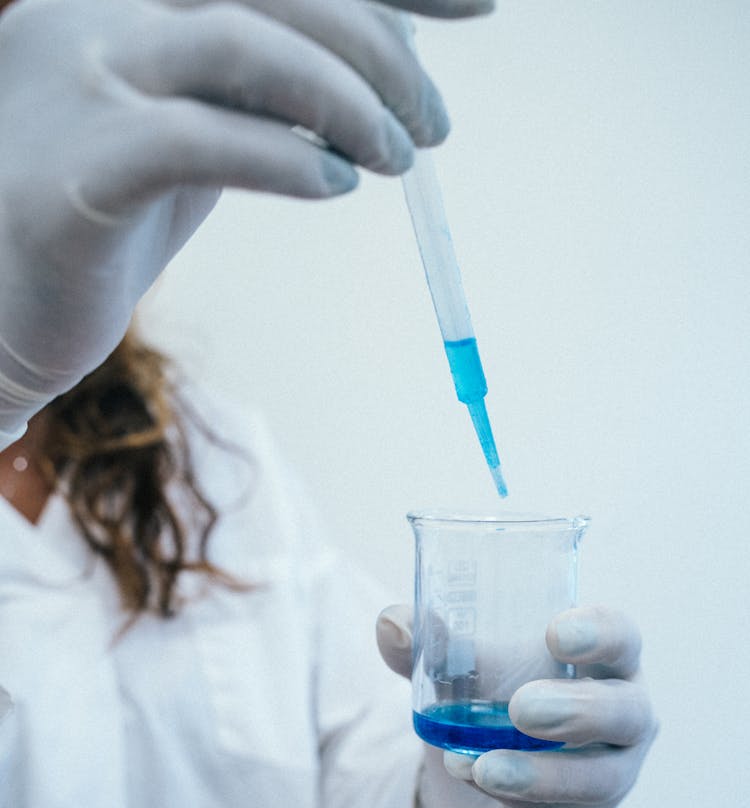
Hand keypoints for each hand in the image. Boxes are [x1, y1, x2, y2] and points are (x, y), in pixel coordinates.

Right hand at [0, 0, 491, 439]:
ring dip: (348, 101)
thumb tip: (377, 67)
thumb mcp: (191, 131)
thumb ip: (262, 88)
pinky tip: (337, 184)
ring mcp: (76, 75)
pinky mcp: (73, 169)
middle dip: (380, 49)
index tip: (478, 9)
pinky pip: (199, 139)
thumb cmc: (101, 217)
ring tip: (401, 160)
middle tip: (434, 129)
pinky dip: (287, 156)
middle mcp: (95, 4)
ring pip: (240, 44)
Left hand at [377, 604, 656, 807]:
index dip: (600, 633)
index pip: (621, 637)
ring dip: (541, 770)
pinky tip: (475, 778)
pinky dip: (518, 795)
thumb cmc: (489, 700)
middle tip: (521, 706)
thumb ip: (429, 646)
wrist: (473, 778)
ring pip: (600, 775)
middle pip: (625, 709)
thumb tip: (391, 622)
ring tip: (484, 764)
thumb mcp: (457, 671)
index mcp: (602, 659)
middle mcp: (622, 712)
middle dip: (577, 709)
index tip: (555, 632)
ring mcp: (613, 770)